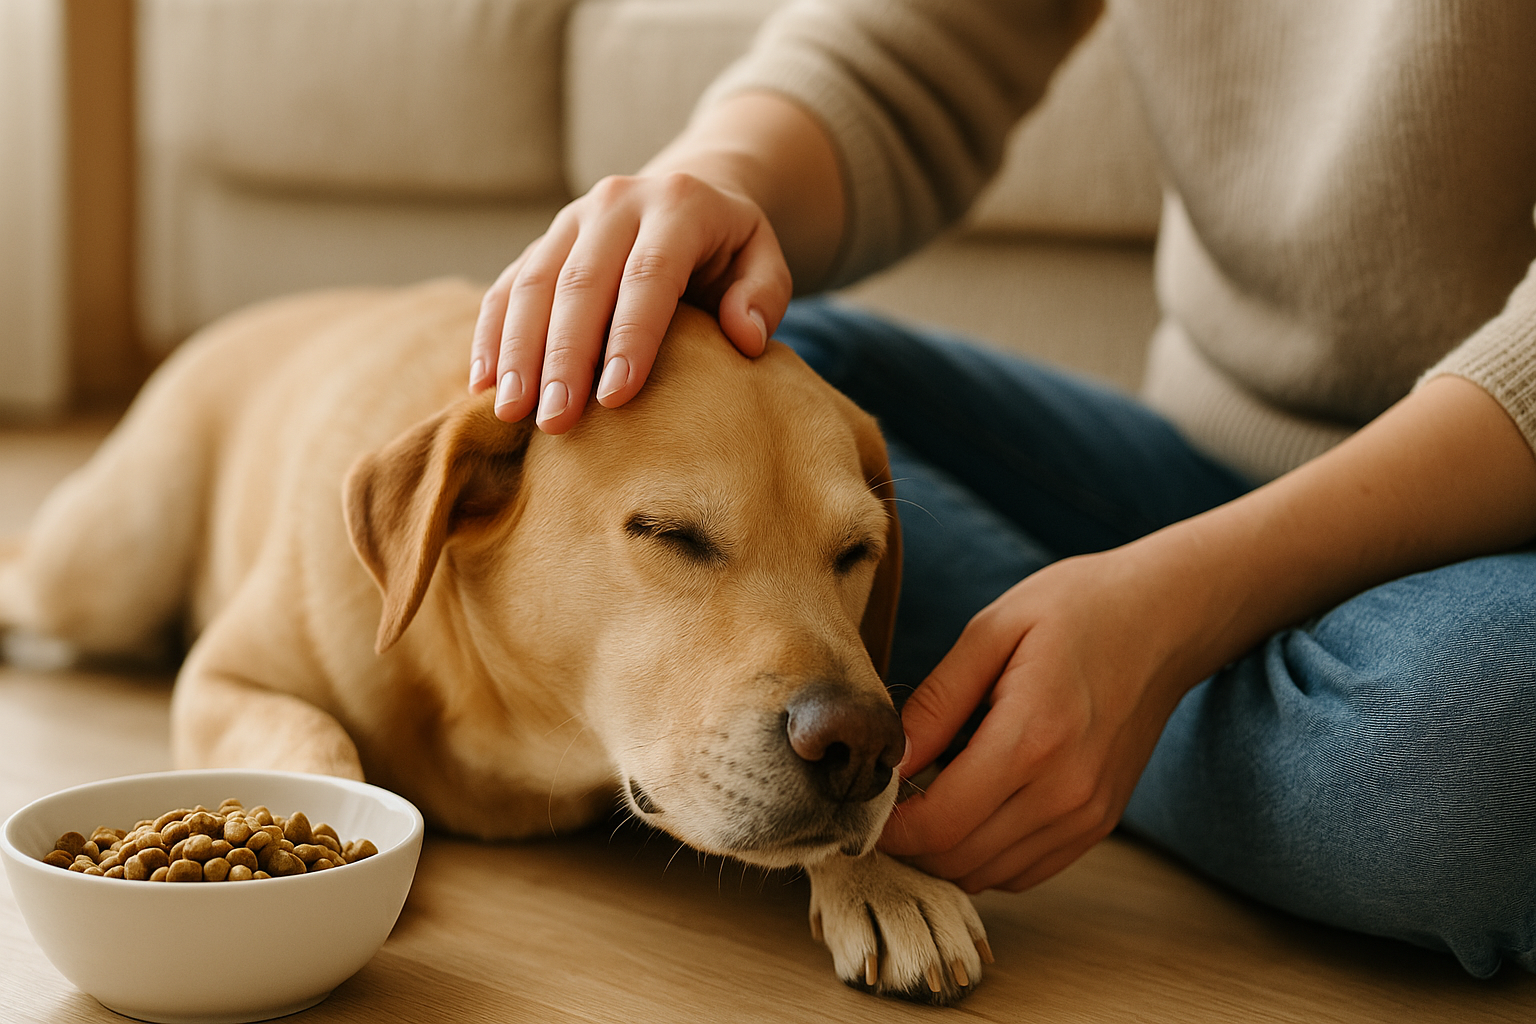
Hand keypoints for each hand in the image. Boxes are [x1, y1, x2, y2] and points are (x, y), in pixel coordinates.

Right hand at [468, 171, 792, 433]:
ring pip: (534, 283)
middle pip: (581, 282)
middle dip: (564, 356)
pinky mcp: (541, 243)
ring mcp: (571, 221)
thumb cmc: (730, 249)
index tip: (614, 397)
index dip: (630, 336)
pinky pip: (508, 286)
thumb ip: (764, 295)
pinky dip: (491, 335)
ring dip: (518, 351)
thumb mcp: (763, 259)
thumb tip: (744, 338)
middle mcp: (616, 203)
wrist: (688, 195)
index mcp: (678, 205)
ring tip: (512, 411)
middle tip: (555, 421)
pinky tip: (483, 384)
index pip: (649, 274)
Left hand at [878, 548, 1198, 892]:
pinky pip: (1024, 871)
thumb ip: (936, 701)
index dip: (887, 827)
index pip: (938, 824)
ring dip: (943, 853)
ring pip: (988, 876)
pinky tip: (968, 810)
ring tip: (921, 802)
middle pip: (958, 860)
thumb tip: (888, 759)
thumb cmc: (1077, 609)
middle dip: (907, 843)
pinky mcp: (1098, 824)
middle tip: (880, 803)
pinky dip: (983, 857)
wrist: (1166, 619)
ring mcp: (1087, 815)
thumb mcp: (992, 630)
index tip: (857, 802)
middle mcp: (1065, 791)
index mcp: (1033, 738)